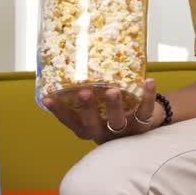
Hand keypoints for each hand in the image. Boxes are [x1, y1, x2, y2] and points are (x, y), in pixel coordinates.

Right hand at [41, 79, 159, 143]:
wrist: (145, 124)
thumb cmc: (113, 110)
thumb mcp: (96, 107)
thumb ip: (86, 94)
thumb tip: (69, 62)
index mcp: (87, 128)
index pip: (69, 121)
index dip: (58, 111)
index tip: (47, 98)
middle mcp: (103, 132)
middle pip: (92, 124)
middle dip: (87, 109)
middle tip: (84, 93)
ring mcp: (123, 131)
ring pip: (117, 121)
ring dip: (114, 105)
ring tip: (112, 90)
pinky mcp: (143, 125)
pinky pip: (146, 111)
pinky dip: (148, 96)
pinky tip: (148, 81)